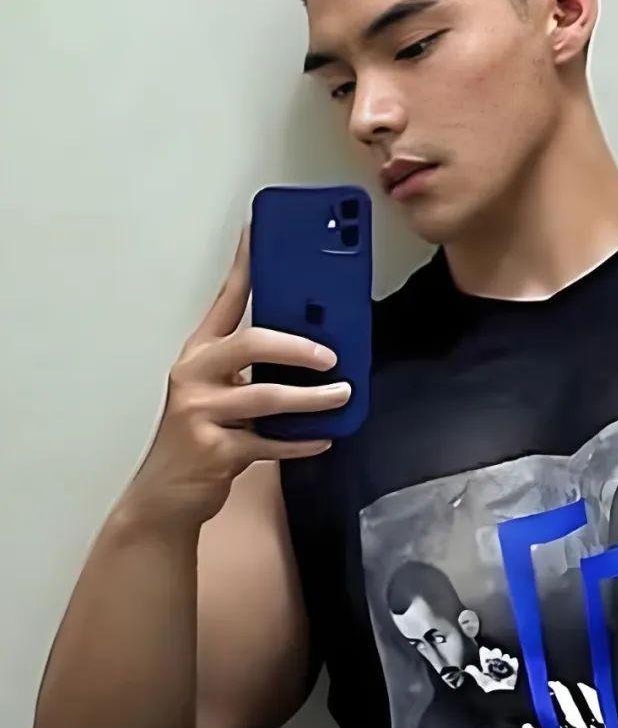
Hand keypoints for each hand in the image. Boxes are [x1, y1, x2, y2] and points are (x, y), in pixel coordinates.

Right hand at [124, 221, 350, 528]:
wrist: (165, 495)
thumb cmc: (201, 437)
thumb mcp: (220, 393)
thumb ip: (253, 371)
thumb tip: (315, 351)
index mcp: (199, 354)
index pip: (225, 299)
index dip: (245, 265)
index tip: (260, 232)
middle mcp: (194, 376)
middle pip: (252, 343)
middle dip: (299, 346)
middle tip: (332, 356)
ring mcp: (200, 413)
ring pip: (268, 396)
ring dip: (313, 398)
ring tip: (342, 395)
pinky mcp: (214, 450)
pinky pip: (270, 442)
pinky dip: (300, 441)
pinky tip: (324, 437)